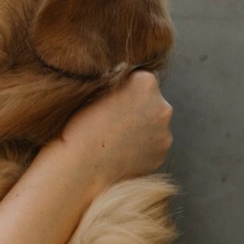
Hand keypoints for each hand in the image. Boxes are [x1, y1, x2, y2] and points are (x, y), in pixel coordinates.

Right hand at [58, 70, 172, 190]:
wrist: (80, 166)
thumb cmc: (79, 123)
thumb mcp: (94, 89)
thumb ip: (117, 82)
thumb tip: (127, 82)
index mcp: (145, 82)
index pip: (141, 77)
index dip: (124, 86)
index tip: (109, 97)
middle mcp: (162, 106)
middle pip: (151, 100)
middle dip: (135, 105)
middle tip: (110, 117)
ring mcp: (165, 133)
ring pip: (152, 123)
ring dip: (139, 126)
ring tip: (112, 136)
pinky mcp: (161, 155)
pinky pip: (152, 144)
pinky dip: (139, 145)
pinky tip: (119, 149)